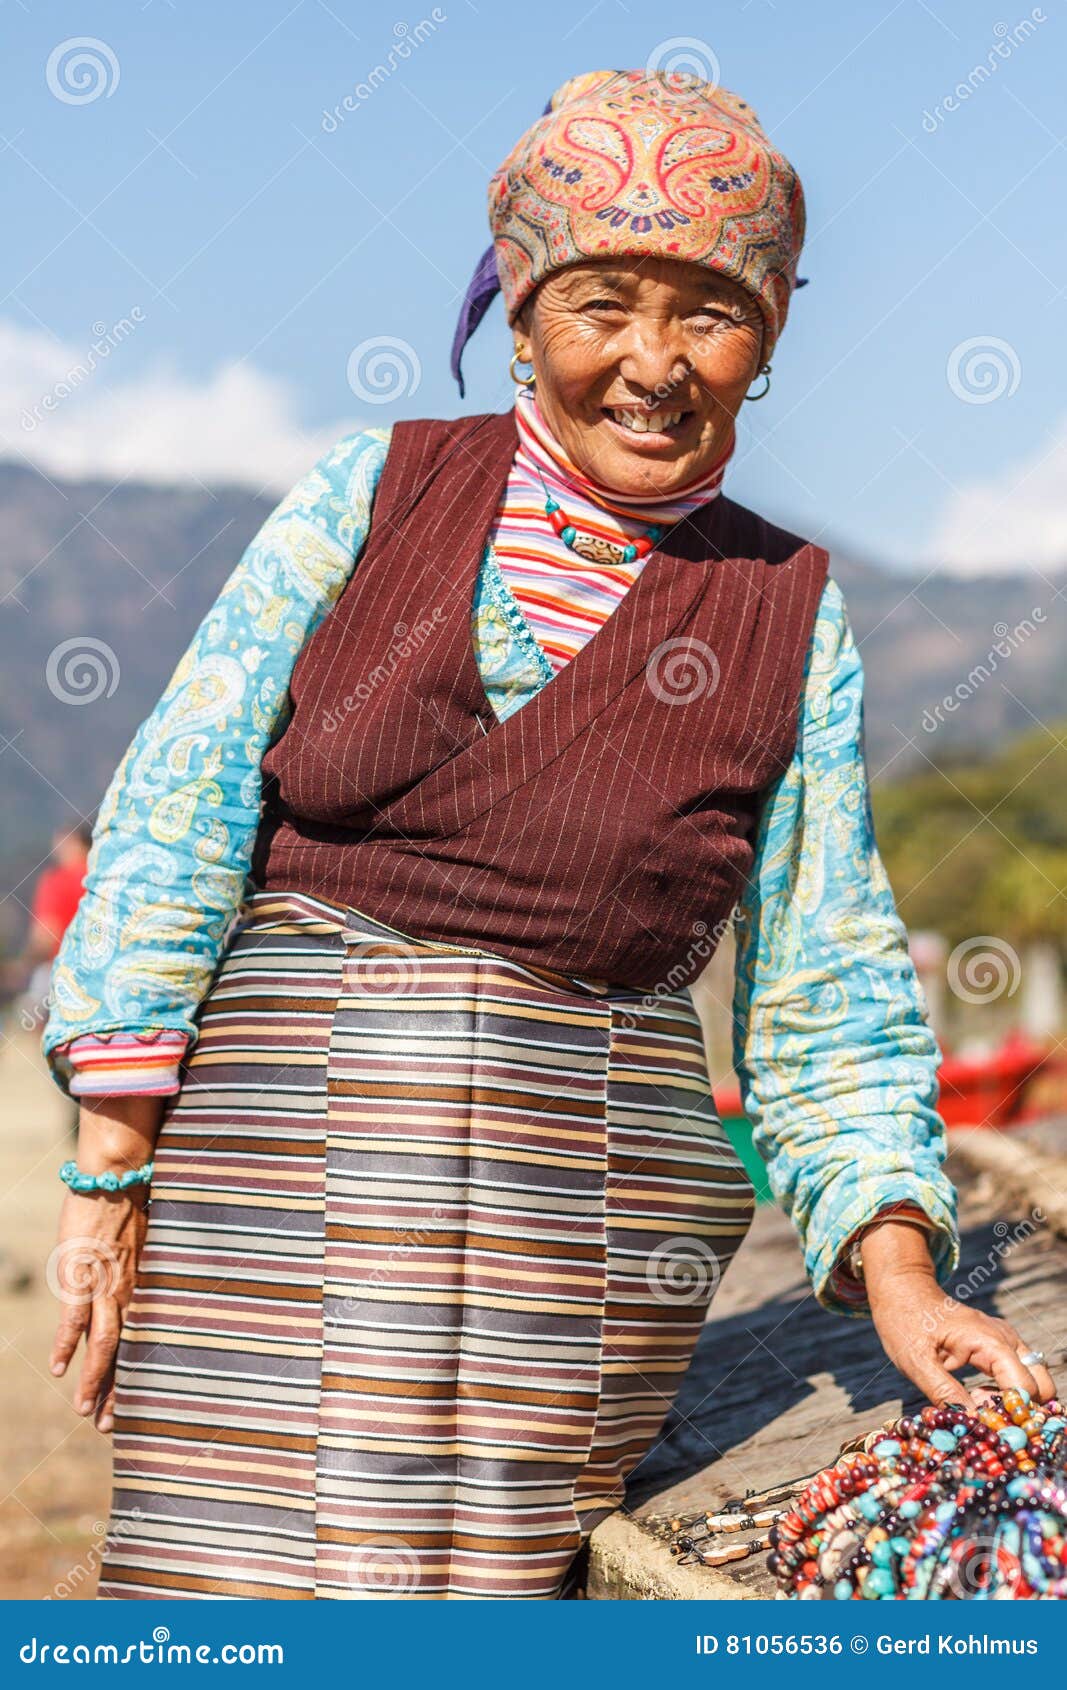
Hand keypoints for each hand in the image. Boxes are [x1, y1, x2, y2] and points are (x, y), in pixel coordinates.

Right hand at [48, 1186, 147, 1433]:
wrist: (117, 1175)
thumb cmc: (131, 1205)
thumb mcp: (145, 1245)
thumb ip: (141, 1272)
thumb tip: (141, 1289)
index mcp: (145, 1287)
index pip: (141, 1341)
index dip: (135, 1375)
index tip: (134, 1406)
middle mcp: (129, 1291)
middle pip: (125, 1351)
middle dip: (117, 1391)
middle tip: (110, 1426)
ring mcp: (105, 1284)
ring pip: (104, 1342)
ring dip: (94, 1379)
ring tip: (86, 1412)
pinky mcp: (81, 1272)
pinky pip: (74, 1317)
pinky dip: (67, 1345)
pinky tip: (59, 1369)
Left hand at [868, 1265, 1056, 1408]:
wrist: (902, 1290)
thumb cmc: (906, 1322)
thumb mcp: (916, 1361)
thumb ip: (945, 1393)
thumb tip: (973, 1423)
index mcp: (991, 1342)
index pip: (1025, 1389)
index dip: (1010, 1413)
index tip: (982, 1420)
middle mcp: (1007, 1340)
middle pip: (1041, 1387)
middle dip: (1020, 1410)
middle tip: (983, 1412)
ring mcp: (1007, 1341)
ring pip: (1035, 1382)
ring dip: (1014, 1402)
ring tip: (976, 1400)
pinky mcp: (1000, 1346)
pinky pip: (1020, 1375)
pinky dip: (1007, 1392)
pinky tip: (977, 1393)